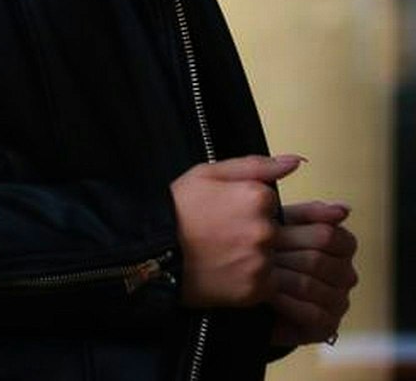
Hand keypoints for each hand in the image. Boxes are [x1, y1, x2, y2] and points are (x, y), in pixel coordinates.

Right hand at [170, 154, 301, 307]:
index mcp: (257, 197)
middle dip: (257, 232)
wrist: (156, 252)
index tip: (229, 212)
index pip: (272, 202)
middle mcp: (264, 230)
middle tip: (228, 235)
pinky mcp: (257, 290)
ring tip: (229, 254)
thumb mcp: (210, 173)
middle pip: (277, 229)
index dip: (251, 206)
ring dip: (258, 256)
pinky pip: (271, 284)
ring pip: (276, 257)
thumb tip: (295, 161)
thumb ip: (256, 165)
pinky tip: (230, 270)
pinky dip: (255, 278)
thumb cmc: (180, 209)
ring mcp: (262, 262)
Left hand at [269, 200, 357, 346]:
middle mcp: (346, 274)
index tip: (270, 229)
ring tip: (257, 272)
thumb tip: (344, 209)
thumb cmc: (269, 250)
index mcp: (342, 244)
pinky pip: (312, 313)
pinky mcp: (328, 326)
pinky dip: (288, 303)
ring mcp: (340, 301)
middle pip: (318, 259)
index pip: (332, 235)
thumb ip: (309, 213)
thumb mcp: (284, 224)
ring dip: (281, 279)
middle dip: (285, 255)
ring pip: (313, 286)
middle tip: (258, 252)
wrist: (253, 289)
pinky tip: (269, 295)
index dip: (300, 233)